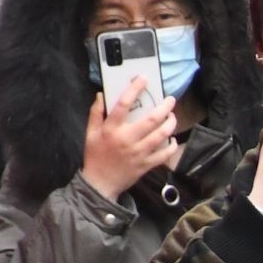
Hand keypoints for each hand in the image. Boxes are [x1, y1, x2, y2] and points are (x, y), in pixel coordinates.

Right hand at [80, 83, 181, 201]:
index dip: (134, 89)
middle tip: (170, 99)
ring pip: (160, 135)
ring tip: (173, 116)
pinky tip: (172, 138)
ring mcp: (138, 153)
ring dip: (170, 124)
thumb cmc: (95, 156)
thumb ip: (95, 113)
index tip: (144, 79)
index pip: (123, 104)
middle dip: (163, 107)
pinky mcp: (146, 164)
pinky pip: (163, 154)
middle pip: (150, 120)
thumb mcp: (90, 133)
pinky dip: (170, 146)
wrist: (100, 183)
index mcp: (111, 129)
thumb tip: (100, 95)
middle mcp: (126, 139)